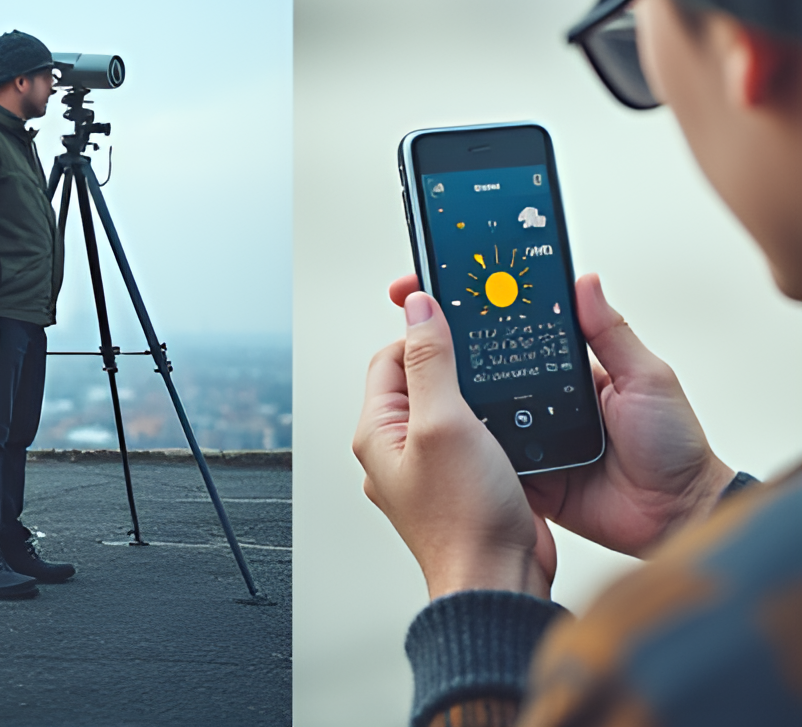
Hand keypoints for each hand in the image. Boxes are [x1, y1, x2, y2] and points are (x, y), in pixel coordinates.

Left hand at [354, 291, 554, 601]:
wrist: (498, 581)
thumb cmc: (463, 518)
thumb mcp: (444, 422)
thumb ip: (429, 361)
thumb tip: (417, 308)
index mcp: (377, 431)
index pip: (390, 358)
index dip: (421, 333)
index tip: (452, 319)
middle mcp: (398, 447)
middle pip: (420, 378)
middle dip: (451, 362)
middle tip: (480, 351)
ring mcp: (430, 463)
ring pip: (449, 404)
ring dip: (474, 390)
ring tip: (496, 388)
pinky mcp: (462, 476)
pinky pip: (472, 431)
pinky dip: (490, 418)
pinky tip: (510, 417)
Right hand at [388, 273, 733, 556]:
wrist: (679, 517)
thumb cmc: (674, 446)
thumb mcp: (647, 377)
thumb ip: (611, 333)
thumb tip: (584, 281)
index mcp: (567, 366)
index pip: (514, 325)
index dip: (478, 304)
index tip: (440, 281)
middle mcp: (541, 397)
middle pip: (485, 364)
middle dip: (446, 342)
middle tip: (413, 317)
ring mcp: (530, 435)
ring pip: (479, 409)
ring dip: (453, 393)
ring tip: (420, 371)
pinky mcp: (525, 472)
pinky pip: (488, 454)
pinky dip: (468, 445)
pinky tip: (446, 427)